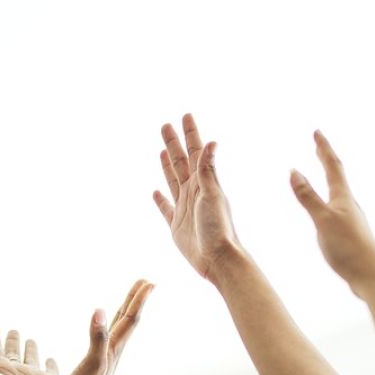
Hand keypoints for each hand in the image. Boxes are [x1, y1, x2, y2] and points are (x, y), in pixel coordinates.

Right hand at [62, 280, 152, 374]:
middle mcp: (113, 351)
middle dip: (136, 300)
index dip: (138, 299)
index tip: (149, 282)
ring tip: (129, 300)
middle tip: (145, 282)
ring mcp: (105, 358)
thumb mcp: (91, 363)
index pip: (129, 318)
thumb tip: (99, 311)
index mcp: (114, 348)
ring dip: (125, 312)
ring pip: (118, 329)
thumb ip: (96, 338)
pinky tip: (102, 330)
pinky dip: (107, 328)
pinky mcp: (95, 365)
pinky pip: (105, 339)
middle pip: (127, 320)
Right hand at [152, 113, 244, 280]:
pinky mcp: (176, 226)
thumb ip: (208, 170)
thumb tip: (212, 142)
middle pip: (180, 162)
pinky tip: (155, 192)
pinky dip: (160, 200)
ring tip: (161, 151)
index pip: (196, 152)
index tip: (185, 116)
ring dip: (167, 165)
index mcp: (204, 183)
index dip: (190, 134)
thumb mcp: (212, 195)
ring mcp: (184, 208)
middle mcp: (194, 192)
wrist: (217, 259)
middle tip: (165, 125)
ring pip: (172, 180)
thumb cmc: (219, 228)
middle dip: (173, 144)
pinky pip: (166, 209)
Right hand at [289, 132, 374, 285]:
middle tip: (318, 145)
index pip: (332, 166)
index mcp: (342, 198)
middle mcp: (349, 205)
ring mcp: (350, 219)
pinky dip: (328, 199)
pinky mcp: (349, 234)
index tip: (316, 132)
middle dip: (326, 159)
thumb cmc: (348, 248)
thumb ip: (308, 197)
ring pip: (338, 192)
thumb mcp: (322, 220)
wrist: (370, 274)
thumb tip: (294, 171)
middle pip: (337, 176)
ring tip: (324, 173)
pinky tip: (328, 209)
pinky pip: (336, 208)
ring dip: (329, 179)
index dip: (323, 148)